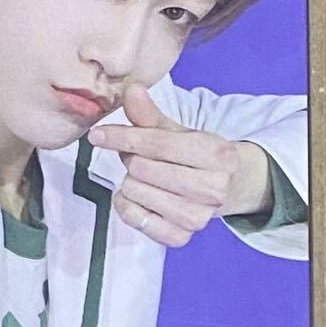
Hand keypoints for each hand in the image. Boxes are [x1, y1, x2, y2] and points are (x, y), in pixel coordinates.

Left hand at [86, 84, 271, 247]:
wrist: (228, 187)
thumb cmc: (198, 155)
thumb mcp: (179, 131)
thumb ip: (151, 114)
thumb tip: (131, 89)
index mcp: (217, 155)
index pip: (157, 144)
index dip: (122, 136)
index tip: (97, 135)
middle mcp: (212, 189)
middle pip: (143, 168)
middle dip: (131, 158)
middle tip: (139, 157)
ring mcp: (198, 217)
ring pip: (135, 192)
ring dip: (129, 181)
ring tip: (145, 177)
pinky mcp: (181, 237)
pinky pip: (135, 219)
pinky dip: (126, 205)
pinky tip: (137, 196)